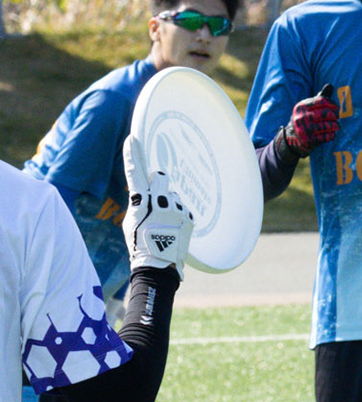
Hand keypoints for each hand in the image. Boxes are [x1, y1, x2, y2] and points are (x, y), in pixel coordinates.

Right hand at [121, 136, 193, 274]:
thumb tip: (153, 190)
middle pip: (161, 176)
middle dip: (158, 181)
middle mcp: (160, 200)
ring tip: (162, 223)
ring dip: (168, 202)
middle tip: (154, 197)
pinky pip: (182, 207)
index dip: (132, 155)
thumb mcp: (132, 219)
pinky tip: (172, 229)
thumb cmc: (139, 242)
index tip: (132, 138)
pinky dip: (177, 215)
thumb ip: (141, 200)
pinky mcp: (189, 216)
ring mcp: (176, 207)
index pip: (135, 172)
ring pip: (173, 194)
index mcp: (141, 200)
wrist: (157, 264)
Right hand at [280, 83, 338, 155]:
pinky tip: (332, 133)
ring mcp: (304, 130)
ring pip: (328, 125)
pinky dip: (332, 134)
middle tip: (337, 116)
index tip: (336, 107)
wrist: (293, 138)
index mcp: (301, 106)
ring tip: (336, 125)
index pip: (322, 101)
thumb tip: (330, 85)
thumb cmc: (306, 118)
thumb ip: (320, 97)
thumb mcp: (310, 107)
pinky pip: (327, 136)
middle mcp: (301, 117)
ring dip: (335, 125)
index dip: (332, 103)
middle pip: (326, 113)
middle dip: (335, 114)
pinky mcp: (309, 141)